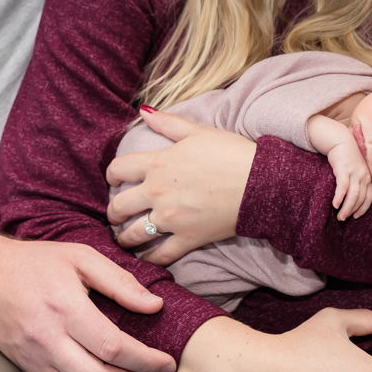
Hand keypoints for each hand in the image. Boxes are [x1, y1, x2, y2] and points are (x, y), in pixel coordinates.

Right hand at [0, 230, 176, 371]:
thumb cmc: (34, 262)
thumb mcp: (79, 256)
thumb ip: (119, 281)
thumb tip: (154, 305)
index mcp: (65, 307)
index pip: (112, 346)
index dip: (146, 359)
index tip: (166, 361)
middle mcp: (49, 338)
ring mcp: (36, 358)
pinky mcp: (29, 368)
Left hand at [106, 107, 255, 265]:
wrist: (260, 182)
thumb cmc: (231, 153)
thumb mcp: (198, 131)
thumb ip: (168, 122)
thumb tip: (143, 111)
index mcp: (157, 164)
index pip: (118, 169)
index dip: (111, 175)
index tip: (114, 180)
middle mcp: (157, 193)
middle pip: (119, 206)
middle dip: (112, 211)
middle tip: (115, 214)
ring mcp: (171, 219)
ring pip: (133, 234)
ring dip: (123, 237)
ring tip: (123, 238)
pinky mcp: (188, 239)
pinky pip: (160, 256)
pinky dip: (149, 260)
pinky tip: (145, 259)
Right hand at [329, 142, 371, 219]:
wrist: (341, 141)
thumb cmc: (348, 157)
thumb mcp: (357, 169)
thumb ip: (358, 181)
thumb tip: (353, 197)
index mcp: (368, 177)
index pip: (369, 198)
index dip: (362, 209)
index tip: (355, 216)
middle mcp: (364, 176)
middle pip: (360, 199)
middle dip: (352, 211)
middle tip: (343, 219)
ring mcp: (355, 173)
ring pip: (353, 195)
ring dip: (346, 208)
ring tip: (340, 216)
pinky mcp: (344, 170)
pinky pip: (343, 187)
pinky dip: (339, 198)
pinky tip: (334, 205)